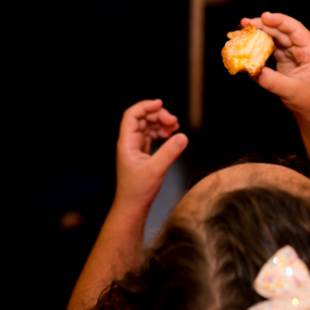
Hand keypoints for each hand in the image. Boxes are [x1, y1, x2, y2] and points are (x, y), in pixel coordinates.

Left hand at [115, 99, 187, 213]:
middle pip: (142, 118)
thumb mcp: (156, 170)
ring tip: (175, 128)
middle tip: (174, 122)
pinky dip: (162, 132)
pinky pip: (152, 135)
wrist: (133, 206)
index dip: (145, 106)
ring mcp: (136, 146)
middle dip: (158, 116)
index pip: (131, 116)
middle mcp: (130, 142)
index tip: (160, 103)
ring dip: (162, 123)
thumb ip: (169, 152)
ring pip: (148, 125)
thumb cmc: (138, 191)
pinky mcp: (143, 152)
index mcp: (127, 143)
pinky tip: (171, 135)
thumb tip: (183, 136)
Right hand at [240, 12, 309, 122]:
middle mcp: (302, 47)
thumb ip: (271, 80)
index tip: (264, 16)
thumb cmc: (308, 100)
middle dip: (263, 25)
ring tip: (242, 30)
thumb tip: (251, 70)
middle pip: (282, 30)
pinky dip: (258, 44)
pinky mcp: (284, 57)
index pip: (295, 29)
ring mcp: (292, 51)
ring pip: (275, 36)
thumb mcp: (290, 91)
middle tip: (244, 23)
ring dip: (259, 33)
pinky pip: (270, 46)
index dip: (280, 21)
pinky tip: (247, 43)